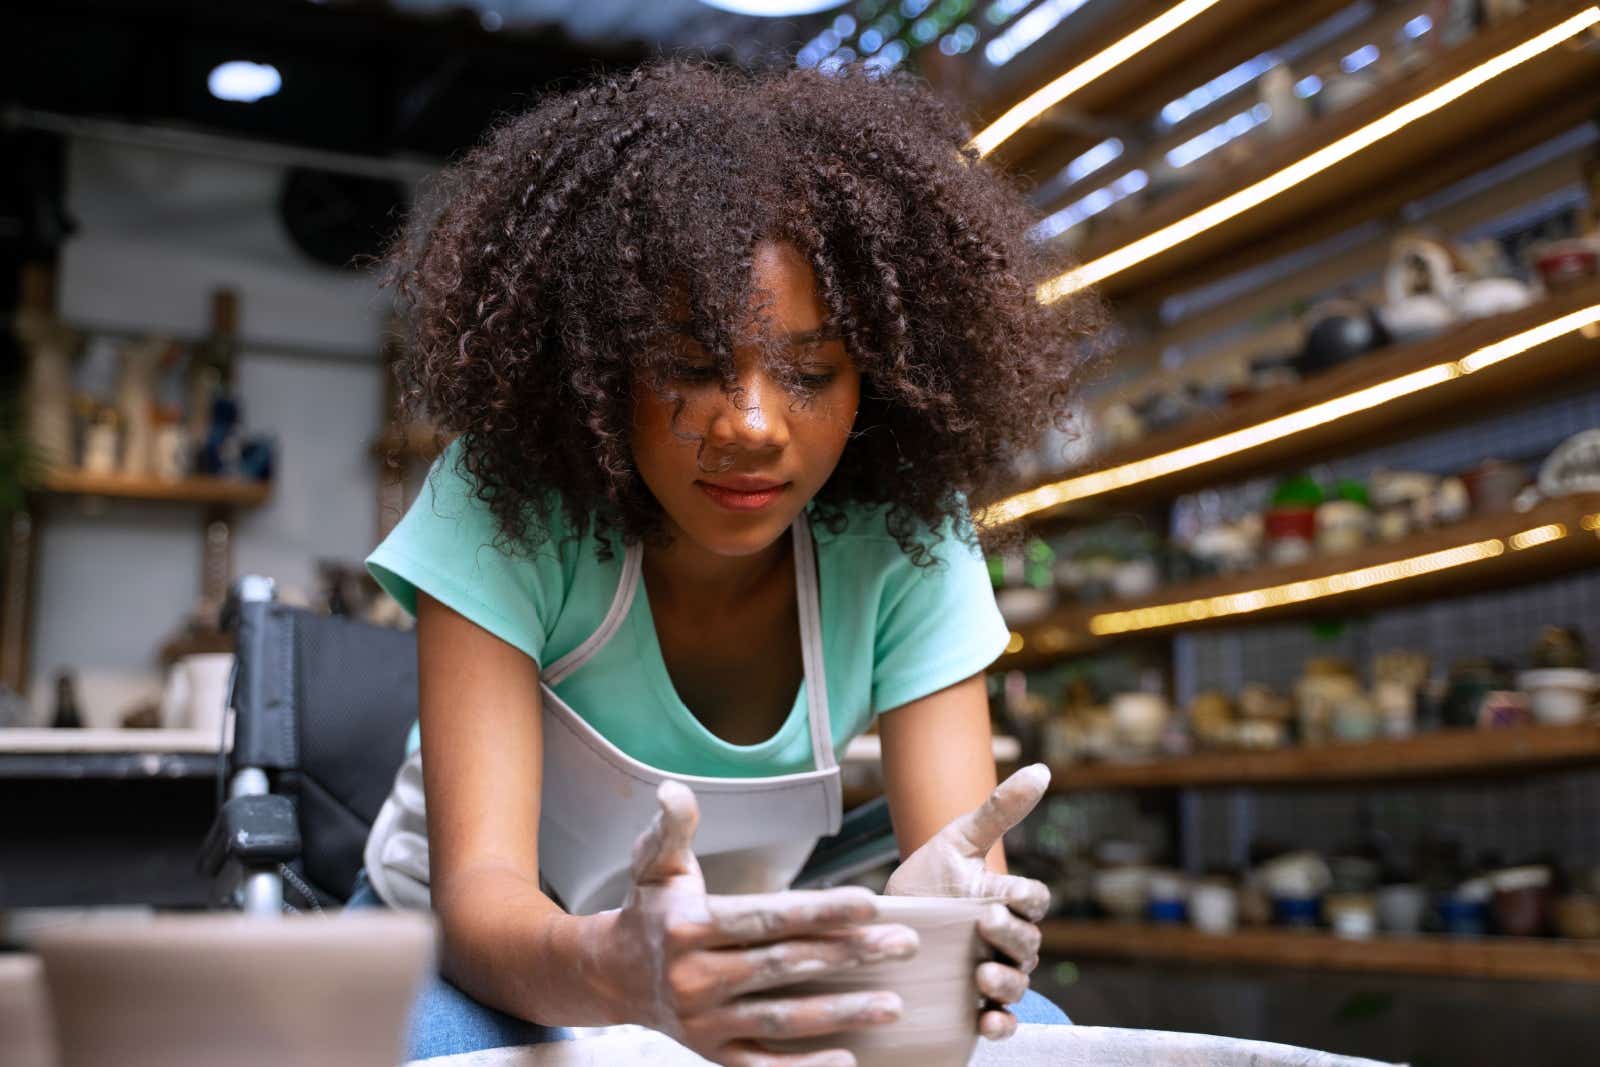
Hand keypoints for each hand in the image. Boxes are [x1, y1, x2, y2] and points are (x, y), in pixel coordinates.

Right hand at [606, 781, 919, 1065]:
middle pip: (784, 967)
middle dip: (848, 955)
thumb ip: (672, 828)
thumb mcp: (654, 864)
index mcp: (689, 928)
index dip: (819, 911)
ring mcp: (705, 1022)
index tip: (871, 902)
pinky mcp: (713, 1054)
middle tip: (903, 944)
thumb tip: (673, 789)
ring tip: (894, 1005)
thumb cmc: (649, 911)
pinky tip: (850, 1060)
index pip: (765, 918)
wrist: (609, 977)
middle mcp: (696, 978)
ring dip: (842, 1014)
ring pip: (782, 1021)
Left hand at [882, 763, 1051, 1041]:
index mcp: (1006, 899)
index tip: (1002, 895)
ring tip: (982, 977)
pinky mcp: (975, 1007)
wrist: (884, 920)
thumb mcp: (957, 839)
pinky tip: (986, 1022)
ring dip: (1007, 983)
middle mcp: (1005, 939)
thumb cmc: (928, 878)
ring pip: (1017, 982)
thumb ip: (999, 809)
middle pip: (1027, 941)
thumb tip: (1041, 770)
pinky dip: (1000, 1025)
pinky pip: (1001, 1022)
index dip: (1024, 898)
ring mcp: (992, 973)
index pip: (1033, 900)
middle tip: (983, 924)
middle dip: (1010, 936)